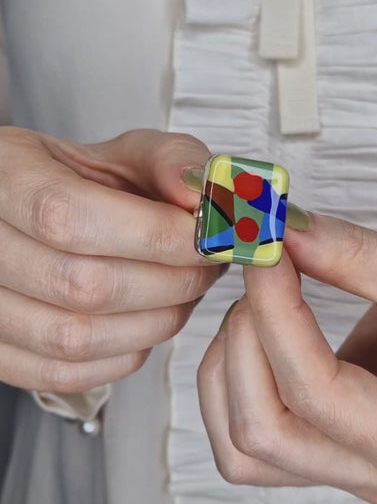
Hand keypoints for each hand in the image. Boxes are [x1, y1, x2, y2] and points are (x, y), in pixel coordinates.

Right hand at [0, 127, 221, 392]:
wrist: (43, 211)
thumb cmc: (86, 182)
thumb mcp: (128, 153)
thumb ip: (172, 160)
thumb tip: (206, 198)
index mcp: (5, 177)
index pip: (71, 218)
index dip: (155, 236)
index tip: (208, 239)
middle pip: (82, 286)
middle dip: (171, 282)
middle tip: (208, 265)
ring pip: (76, 338)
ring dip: (157, 321)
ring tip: (186, 291)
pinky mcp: (1, 350)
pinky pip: (66, 373)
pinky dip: (127, 354)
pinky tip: (150, 320)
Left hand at [197, 214, 376, 502]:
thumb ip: (347, 254)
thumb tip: (279, 232)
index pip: (315, 392)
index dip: (276, 313)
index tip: (265, 253)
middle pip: (263, 431)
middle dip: (247, 341)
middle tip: (260, 274)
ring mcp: (346, 462)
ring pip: (242, 444)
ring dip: (229, 365)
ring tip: (258, 303)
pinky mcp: (324, 441)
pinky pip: (248, 432)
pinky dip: (231, 380)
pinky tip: (254, 332)